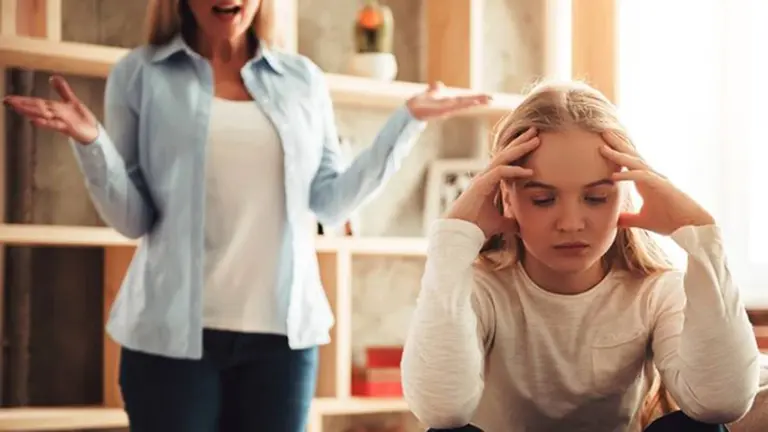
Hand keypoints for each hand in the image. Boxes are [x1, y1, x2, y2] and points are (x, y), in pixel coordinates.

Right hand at [3, 75, 98, 143]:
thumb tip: (53, 77)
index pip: (35, 102)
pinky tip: (34, 121)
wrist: (94, 131)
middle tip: (6, 101)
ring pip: (42, 115)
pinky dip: (45, 123)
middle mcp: (54, 114)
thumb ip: (62, 89)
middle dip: (21, 104)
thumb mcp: (71, 100)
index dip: (21, 100)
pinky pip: (54, 125)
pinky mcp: (67, 128)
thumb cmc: (81, 118)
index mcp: (53, 107)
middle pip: (35, 107)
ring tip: (17, 107)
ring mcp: (59, 121)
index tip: (7, 99)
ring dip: (30, 111)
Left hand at [406, 81, 491, 119]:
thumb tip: (438, 84)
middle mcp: (449, 107)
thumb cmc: (418, 103)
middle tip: (493, 99)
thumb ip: (434, 90)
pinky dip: (463, 104)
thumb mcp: (429, 93)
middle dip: (479, 100)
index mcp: (448, 102)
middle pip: (467, 102)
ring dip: (475, 102)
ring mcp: (446, 109)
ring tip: (487, 100)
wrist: (409, 109)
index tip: (487, 97)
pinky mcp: (442, 110)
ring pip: (463, 104)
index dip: (475, 98)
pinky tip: (470, 102)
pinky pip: (454, 106)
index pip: (465, 99)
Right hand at [444, 127, 539, 237]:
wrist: (460, 232)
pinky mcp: (481, 185)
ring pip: (503, 158)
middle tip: (535, 131)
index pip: (506, 161)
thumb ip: (510, 222)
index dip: (519, 151)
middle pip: (505, 154)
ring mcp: (483, 178)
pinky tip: (528, 171)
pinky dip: (514, 170)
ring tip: (535, 140)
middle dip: (520, 142)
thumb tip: (521, 226)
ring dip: (520, 148)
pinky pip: (500, 172)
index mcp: (489, 181)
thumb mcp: (499, 223)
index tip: (533, 144)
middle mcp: (486, 176)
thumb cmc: (476, 226)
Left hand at [600, 131, 714, 234]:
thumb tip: (614, 221)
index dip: (616, 153)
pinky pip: (642, 177)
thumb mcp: (643, 220)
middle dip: (617, 144)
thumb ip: (629, 218)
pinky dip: (628, 175)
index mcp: (646, 181)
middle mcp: (651, 176)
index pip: (629, 163)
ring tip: (603, 148)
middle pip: (631, 156)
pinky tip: (614, 176)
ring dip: (619, 155)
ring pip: (635, 162)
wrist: (691, 227)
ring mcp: (657, 179)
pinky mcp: (662, 187)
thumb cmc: (671, 221)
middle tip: (603, 132)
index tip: (601, 144)